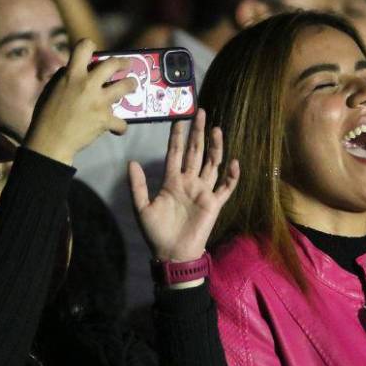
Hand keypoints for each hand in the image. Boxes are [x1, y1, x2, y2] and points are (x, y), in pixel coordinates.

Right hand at [24, 39, 131, 163]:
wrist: (50, 141)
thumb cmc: (46, 115)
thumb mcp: (52, 89)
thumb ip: (65, 77)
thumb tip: (75, 69)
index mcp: (72, 74)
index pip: (84, 46)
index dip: (90, 46)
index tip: (95, 51)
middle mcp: (87, 84)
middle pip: (113, 64)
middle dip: (123, 63)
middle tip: (126, 65)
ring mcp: (99, 102)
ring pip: (126, 86)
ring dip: (131, 85)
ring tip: (131, 87)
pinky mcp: (105, 120)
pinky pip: (122, 121)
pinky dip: (119, 126)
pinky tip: (116, 128)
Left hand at [128, 108, 239, 263]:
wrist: (172, 254)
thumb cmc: (156, 232)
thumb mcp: (141, 207)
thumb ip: (137, 185)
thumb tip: (132, 161)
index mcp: (172, 181)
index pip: (175, 153)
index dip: (177, 137)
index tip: (179, 119)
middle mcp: (189, 182)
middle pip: (195, 152)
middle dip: (198, 133)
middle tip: (200, 112)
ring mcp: (203, 192)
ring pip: (212, 164)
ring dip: (215, 147)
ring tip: (216, 129)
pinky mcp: (214, 204)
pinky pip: (226, 188)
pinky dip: (231, 176)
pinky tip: (234, 162)